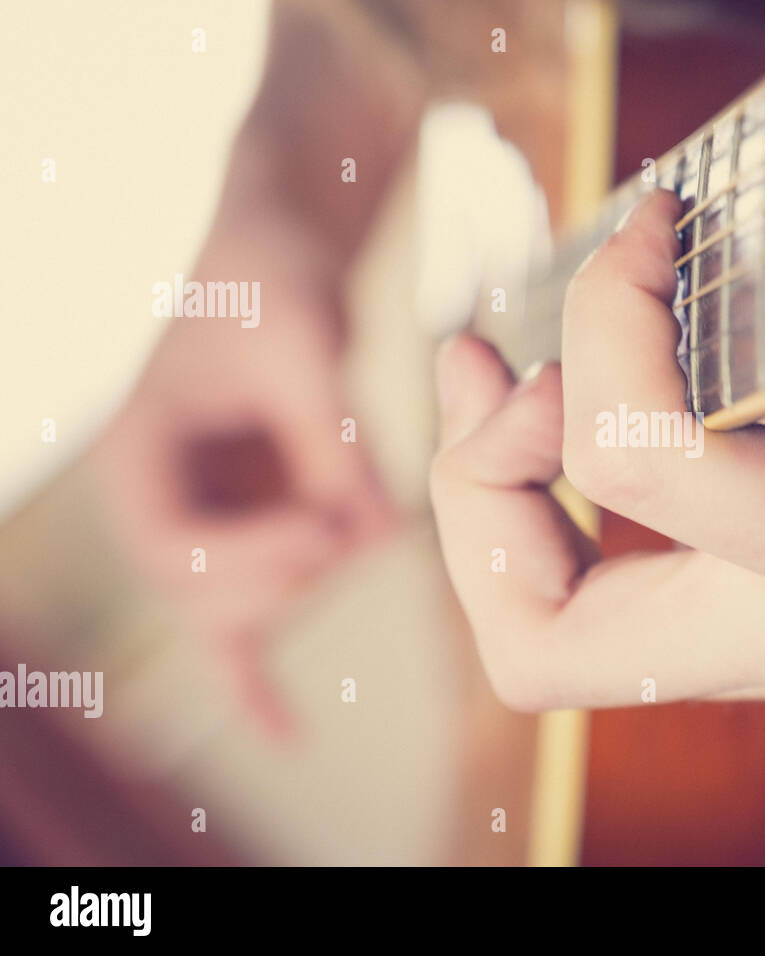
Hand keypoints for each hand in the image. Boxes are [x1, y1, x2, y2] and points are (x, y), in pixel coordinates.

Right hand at [93, 213, 395, 734]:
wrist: (272, 259)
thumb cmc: (273, 279)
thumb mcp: (303, 341)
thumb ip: (333, 439)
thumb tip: (379, 534)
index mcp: (140, 453)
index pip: (173, 548)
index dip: (252, 557)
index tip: (329, 528)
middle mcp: (158, 501)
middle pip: (204, 596)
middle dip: (287, 576)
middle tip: (358, 524)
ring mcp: (199, 525)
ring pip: (241, 607)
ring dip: (308, 583)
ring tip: (367, 512)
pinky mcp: (244, 535)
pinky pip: (240, 625)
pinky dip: (258, 679)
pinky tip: (288, 735)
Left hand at [430, 189, 764, 774]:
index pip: (639, 455)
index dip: (604, 325)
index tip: (649, 232)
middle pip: (547, 640)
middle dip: (477, 494)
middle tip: (483, 369)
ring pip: (580, 629)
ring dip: (516, 490)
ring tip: (512, 367)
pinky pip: (667, 568)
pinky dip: (620, 475)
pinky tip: (666, 383)